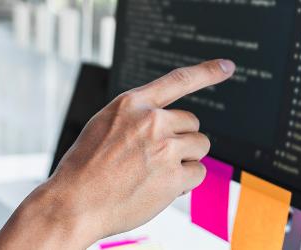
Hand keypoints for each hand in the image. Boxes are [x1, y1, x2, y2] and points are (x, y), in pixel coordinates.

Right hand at [0, 59, 234, 248]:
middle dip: (181, 140)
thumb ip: (135, 119)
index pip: (178, 80)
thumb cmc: (84, 169)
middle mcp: (151, 121)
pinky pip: (198, 173)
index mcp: (131, 104)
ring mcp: (164, 148)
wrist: (74, 203)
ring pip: (200, 146)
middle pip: (192, 123)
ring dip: (186, 159)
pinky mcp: (173, 176)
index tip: (227, 67)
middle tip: (157, 157)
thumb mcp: (103, 127)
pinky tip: (160, 187)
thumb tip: (168, 125)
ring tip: (156, 172)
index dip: (207, 72)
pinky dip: (185, 182)